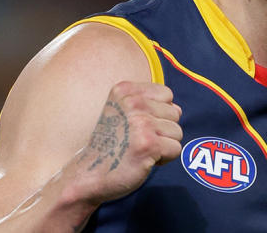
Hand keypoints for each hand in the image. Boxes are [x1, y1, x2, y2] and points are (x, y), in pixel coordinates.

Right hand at [74, 81, 182, 203]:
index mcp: (125, 91)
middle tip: (138, 141)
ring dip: (164, 145)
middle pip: (174, 113)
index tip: (138, 126)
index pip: (166, 94)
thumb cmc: (110, 145)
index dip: (159, 113)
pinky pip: (176, 149)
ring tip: (141, 150)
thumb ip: (149, 104)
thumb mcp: (122, 112)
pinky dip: (164, 159)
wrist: (88, 175)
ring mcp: (141, 123)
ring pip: (177, 131)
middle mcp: (133, 103)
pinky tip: (144, 160)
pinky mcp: (148, 144)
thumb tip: (178, 109)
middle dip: (162, 130)